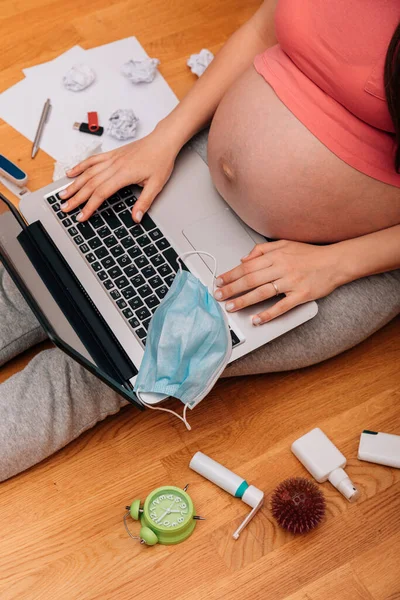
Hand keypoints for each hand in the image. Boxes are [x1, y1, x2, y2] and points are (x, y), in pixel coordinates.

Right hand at [57, 128, 177, 222]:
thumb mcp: (156, 185)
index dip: (89, 206)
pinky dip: (80, 166)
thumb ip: (144, 203)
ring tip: (63, 194)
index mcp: (123, 175)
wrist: (163, 140)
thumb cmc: (161, 160)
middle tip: (65, 208)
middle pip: (90, 184)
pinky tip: (71, 172)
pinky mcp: (112, 154)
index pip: (101, 193)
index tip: (81, 216)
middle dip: (76, 198)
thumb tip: (136, 218)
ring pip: (88, 173)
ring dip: (74, 184)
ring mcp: (111, 159)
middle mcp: (114, 166)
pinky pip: (92, 160)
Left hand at [214, 240, 341, 323]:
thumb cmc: (311, 254)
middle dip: (231, 288)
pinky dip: (268, 314)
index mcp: (276, 256)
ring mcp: (291, 282)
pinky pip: (281, 306)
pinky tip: (257, 319)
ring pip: (262, 293)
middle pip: (250, 279)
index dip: (231, 274)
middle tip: (219, 296)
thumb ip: (263, 249)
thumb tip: (244, 258)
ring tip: (231, 307)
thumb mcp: (285, 244)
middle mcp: (282, 268)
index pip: (247, 266)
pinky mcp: (301, 295)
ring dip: (244, 301)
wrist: (336, 262)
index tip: (219, 280)